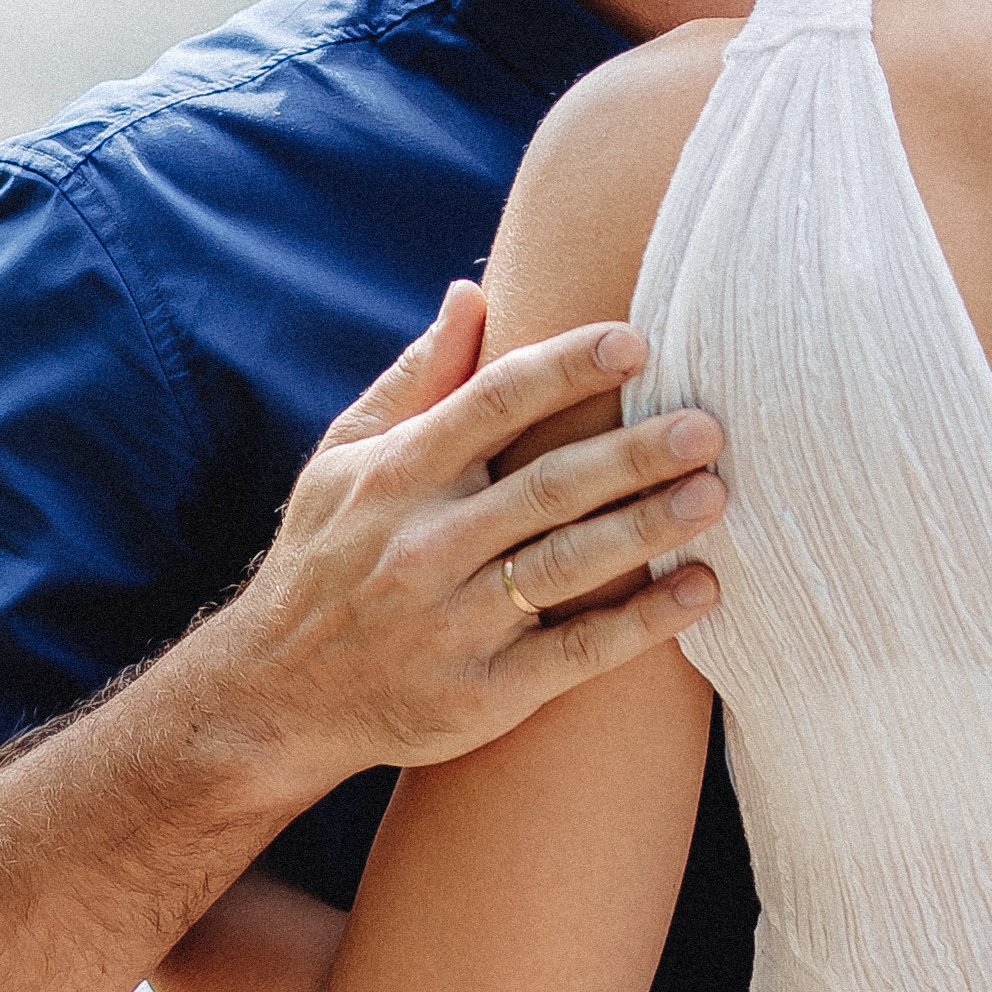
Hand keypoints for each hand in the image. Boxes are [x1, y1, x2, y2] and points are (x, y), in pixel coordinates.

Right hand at [211, 281, 723, 792]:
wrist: (276, 696)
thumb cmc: (324, 558)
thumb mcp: (344, 459)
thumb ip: (416, 379)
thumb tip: (472, 294)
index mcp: (397, 476)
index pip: (493, 403)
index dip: (566, 367)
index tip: (636, 341)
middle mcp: (424, 545)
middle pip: (546, 485)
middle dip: (632, 453)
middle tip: (707, 425)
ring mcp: (453, 623)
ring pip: (567, 564)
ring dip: (648, 528)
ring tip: (715, 494)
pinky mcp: (480, 694)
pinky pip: (576, 653)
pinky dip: (642, 623)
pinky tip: (700, 590)